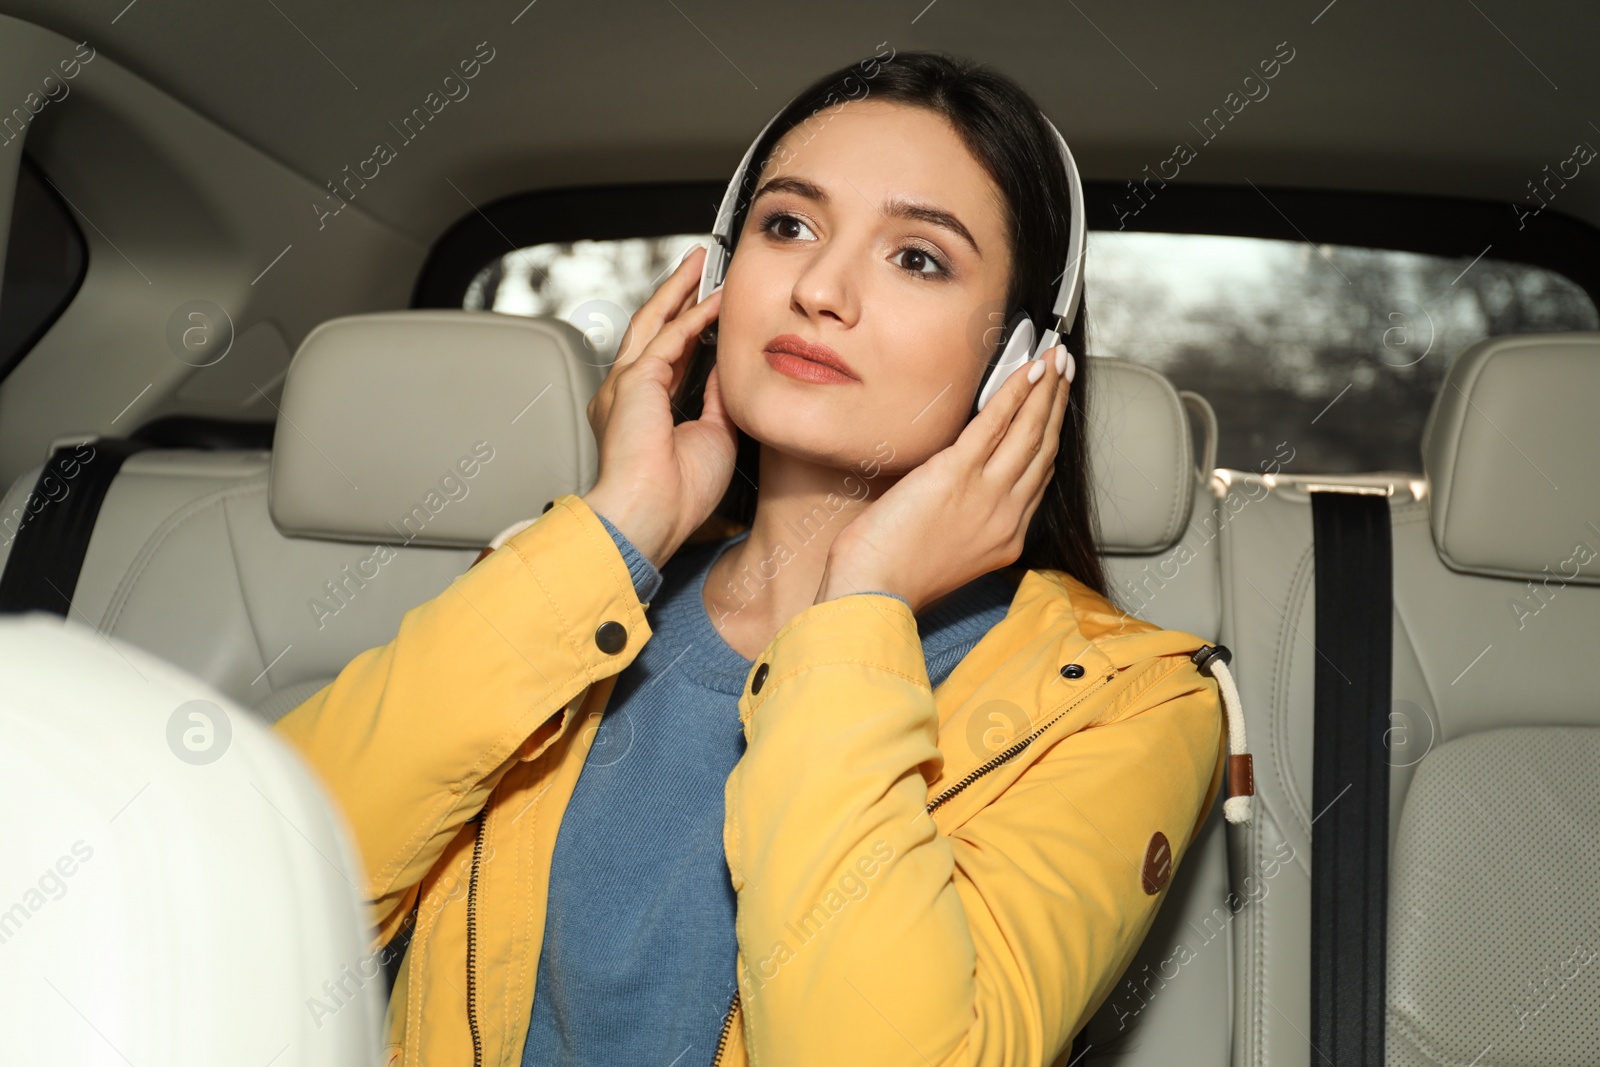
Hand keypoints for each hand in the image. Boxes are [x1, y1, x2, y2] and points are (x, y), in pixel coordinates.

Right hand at [582, 245, 735, 567]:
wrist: (650, 517)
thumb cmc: (678, 496)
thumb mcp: (715, 436)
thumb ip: (718, 398)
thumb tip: (731, 369)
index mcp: (644, 409)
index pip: (670, 355)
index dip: (691, 327)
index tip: (713, 307)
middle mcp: (629, 393)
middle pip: (654, 327)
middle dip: (677, 294)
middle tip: (699, 267)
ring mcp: (626, 384)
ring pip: (655, 321)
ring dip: (679, 290)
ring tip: (700, 264)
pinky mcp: (635, 381)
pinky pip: (670, 338)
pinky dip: (694, 316)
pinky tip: (715, 300)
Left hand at [815, 345, 1073, 613]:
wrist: (874, 592)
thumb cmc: (893, 576)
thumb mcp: (946, 551)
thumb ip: (966, 521)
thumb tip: (961, 489)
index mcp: (1005, 537)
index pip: (1037, 477)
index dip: (1049, 436)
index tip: (1054, 410)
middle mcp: (1007, 516)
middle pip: (1043, 449)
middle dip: (1057, 405)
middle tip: (1064, 372)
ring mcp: (987, 494)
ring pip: (1029, 432)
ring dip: (1045, 390)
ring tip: (1054, 361)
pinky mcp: (958, 474)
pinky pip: (997, 424)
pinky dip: (1015, 394)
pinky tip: (1028, 372)